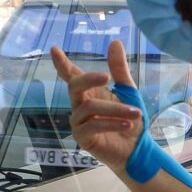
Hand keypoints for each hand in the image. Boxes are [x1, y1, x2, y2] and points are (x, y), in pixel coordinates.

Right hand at [50, 41, 142, 172]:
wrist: (137, 149)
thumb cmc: (130, 119)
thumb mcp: (128, 92)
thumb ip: (120, 69)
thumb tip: (115, 42)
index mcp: (89, 92)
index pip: (72, 75)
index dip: (62, 63)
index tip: (54, 49)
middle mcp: (79, 105)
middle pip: (74, 86)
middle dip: (89, 79)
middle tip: (107, 76)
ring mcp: (78, 121)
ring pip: (90, 107)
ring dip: (115, 109)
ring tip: (135, 113)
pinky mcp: (81, 137)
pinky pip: (93, 125)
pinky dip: (112, 123)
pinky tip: (127, 124)